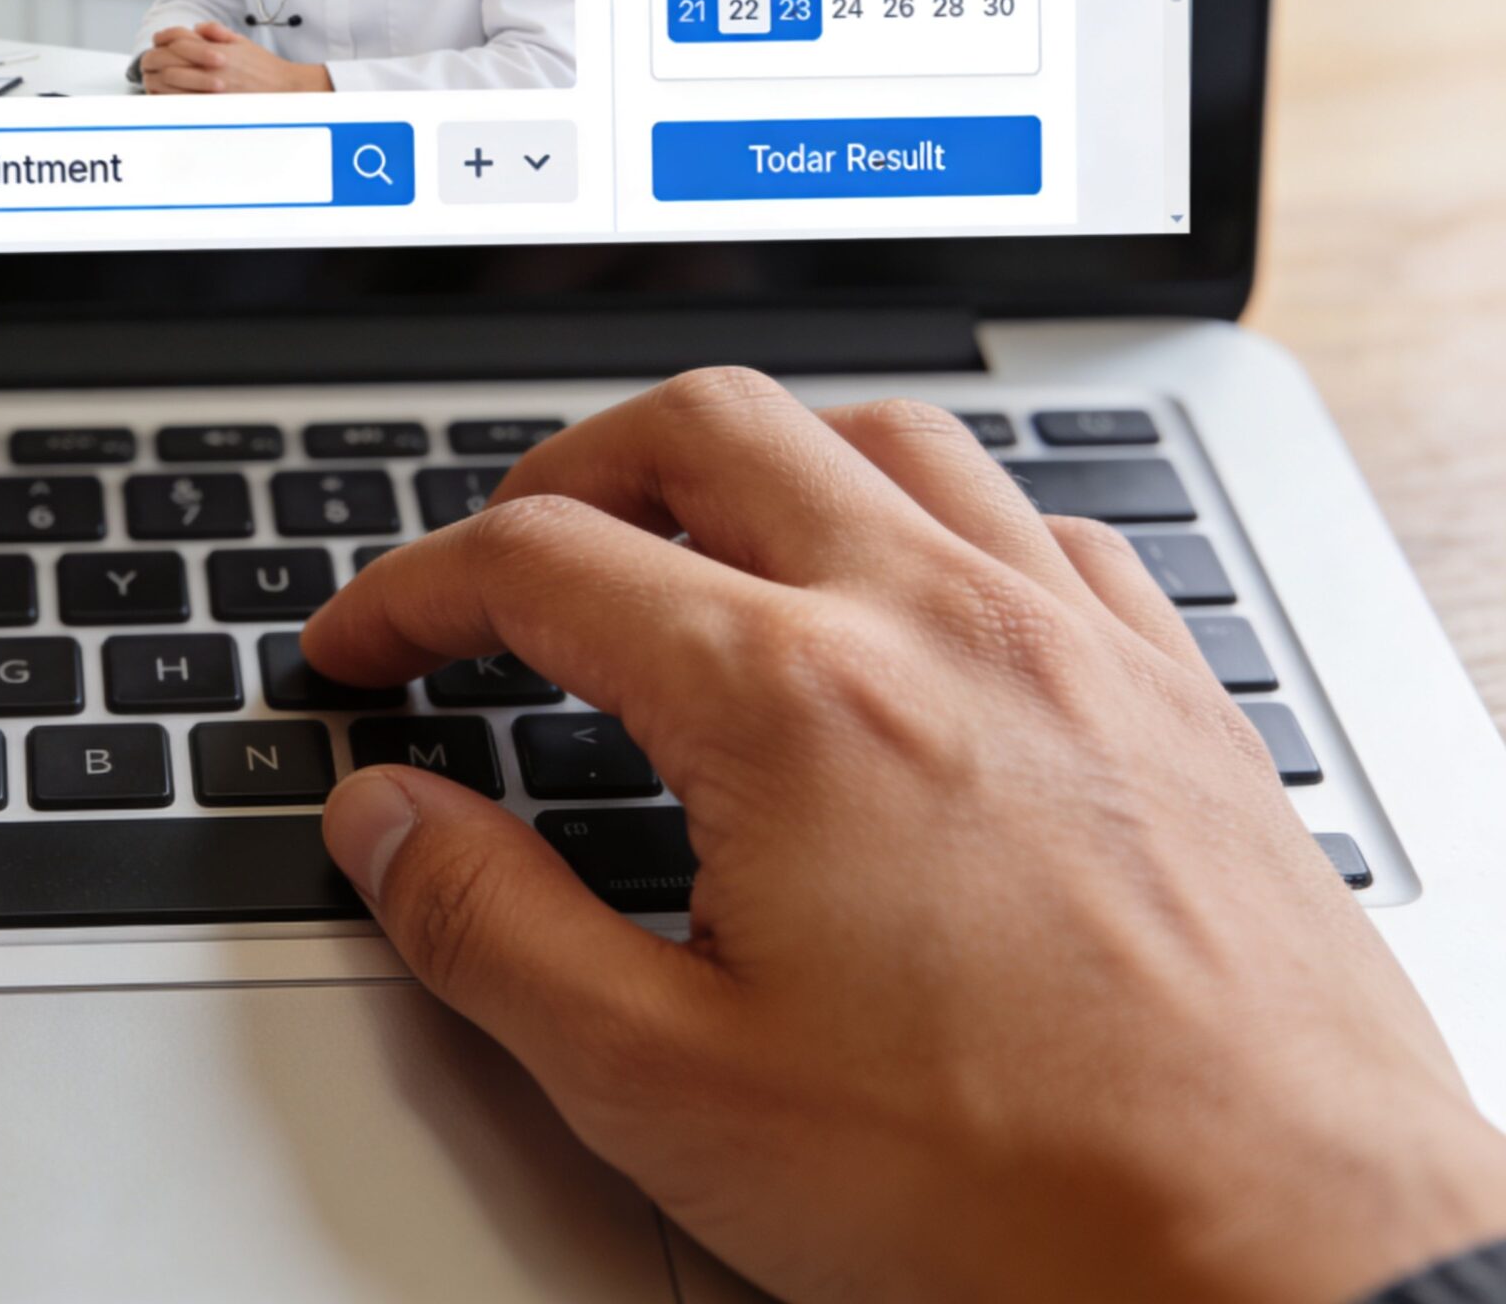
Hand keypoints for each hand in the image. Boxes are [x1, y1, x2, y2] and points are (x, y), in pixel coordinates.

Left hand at [139, 22, 331, 94]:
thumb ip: (217, 32)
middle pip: (169, 58)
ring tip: (151, 78)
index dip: (164, 37)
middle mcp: (211, 67)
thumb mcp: (242, 42)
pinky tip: (162, 96)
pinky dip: (167, 98)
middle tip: (148, 61)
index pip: (179, 37)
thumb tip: (196, 28)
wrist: (284, 90)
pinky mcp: (212, 107)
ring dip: (156, 78)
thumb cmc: (264, 68)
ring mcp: (211, 89)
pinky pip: (181, 102)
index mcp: (216, 49)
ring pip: (170, 81)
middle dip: (154, 58)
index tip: (158, 40)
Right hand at [304, 370, 1505, 1302]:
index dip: (409, 590)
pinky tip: (902, 600)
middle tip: (501, 564)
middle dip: (563, 473)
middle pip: (703, 428)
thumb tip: (384, 820)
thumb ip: (487, 926)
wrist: (1286, 1260)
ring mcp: (1070, 638)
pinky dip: (923, 515)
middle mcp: (935, 621)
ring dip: (748, 462)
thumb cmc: (1005, 1191)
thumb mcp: (668, 1084)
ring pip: (878, 435)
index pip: (537, 561)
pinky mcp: (1167, 690)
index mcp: (789, 700)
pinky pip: (1032, 517)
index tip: (364, 647)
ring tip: (685, 544)